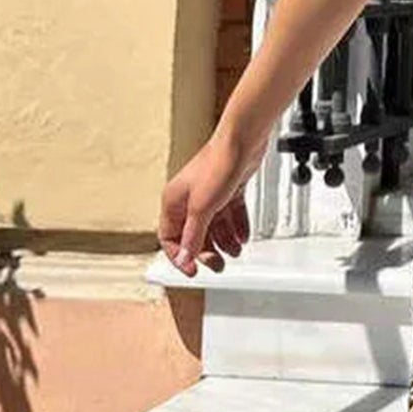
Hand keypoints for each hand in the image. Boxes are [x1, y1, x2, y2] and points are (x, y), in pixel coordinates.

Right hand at [158, 121, 268, 277]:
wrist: (243, 141)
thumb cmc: (218, 164)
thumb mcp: (202, 208)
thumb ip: (193, 236)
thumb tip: (184, 258)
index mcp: (174, 201)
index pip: (169, 237)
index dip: (180, 256)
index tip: (193, 270)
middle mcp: (189, 199)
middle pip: (194, 235)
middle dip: (207, 252)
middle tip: (219, 265)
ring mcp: (209, 195)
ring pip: (214, 227)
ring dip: (224, 242)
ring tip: (235, 252)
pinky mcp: (227, 190)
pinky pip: (230, 215)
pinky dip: (236, 227)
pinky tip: (243, 237)